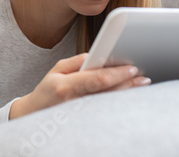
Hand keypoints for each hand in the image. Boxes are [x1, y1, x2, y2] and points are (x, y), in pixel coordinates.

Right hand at [9, 53, 150, 118]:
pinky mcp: (85, 122)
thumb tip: (100, 55)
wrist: (34, 115)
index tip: (132, 68)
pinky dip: (118, 102)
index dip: (117, 74)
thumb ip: (79, 61)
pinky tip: (128, 96)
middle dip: (128, 84)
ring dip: (127, 93)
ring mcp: (80, 115)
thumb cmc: (48, 89)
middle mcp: (74, 103)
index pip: (97, 79)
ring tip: (141, 85)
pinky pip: (106, 111)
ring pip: (109, 104)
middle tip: (144, 78)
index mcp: (65, 86)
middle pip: (108, 93)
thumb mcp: (57, 68)